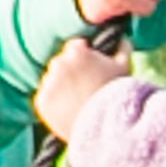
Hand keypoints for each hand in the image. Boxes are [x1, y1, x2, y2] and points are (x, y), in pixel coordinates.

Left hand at [33, 35, 138, 153]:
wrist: (107, 128)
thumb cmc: (117, 96)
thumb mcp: (124, 68)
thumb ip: (122, 48)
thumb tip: (122, 38)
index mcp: (76, 52)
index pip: (73, 47)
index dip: (83, 57)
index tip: (88, 69)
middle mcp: (58, 64)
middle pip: (60, 63)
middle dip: (70, 72)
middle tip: (84, 87)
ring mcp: (48, 83)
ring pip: (52, 81)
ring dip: (60, 87)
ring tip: (78, 101)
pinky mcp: (41, 102)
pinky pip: (45, 98)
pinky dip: (53, 103)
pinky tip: (69, 110)